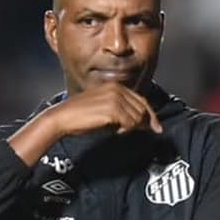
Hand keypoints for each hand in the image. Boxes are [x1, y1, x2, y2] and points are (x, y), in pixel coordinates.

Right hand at [8, 84, 161, 167]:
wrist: (63, 118)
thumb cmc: (80, 117)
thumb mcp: (103, 109)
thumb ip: (122, 111)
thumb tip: (141, 123)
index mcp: (115, 86)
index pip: (141, 100)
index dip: (151, 115)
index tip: (156, 127)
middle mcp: (117, 89)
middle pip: (143, 109)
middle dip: (144, 123)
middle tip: (143, 133)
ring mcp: (116, 98)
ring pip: (138, 117)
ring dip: (130, 128)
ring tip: (117, 130)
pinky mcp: (113, 109)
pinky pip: (130, 123)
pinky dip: (125, 130)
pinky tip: (114, 131)